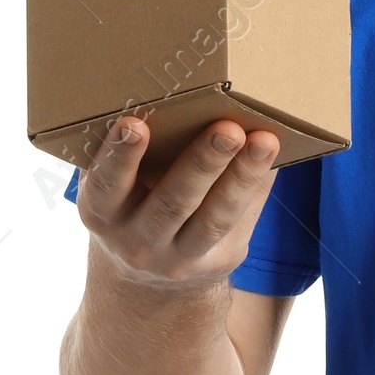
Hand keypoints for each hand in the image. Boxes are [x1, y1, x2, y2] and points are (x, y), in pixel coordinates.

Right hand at [76, 116, 281, 286]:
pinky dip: (257, 185)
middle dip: (202, 164)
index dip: (119, 156)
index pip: (106, 185)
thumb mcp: (118, 187)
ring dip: (242, 176)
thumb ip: (137, 154)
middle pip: (172, 203)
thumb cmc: (133, 203)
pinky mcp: (217, 262)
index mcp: (102, 213)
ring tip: (264, 141)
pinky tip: (271, 157)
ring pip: (214, 218)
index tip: (134, 123)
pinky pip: (241, 220)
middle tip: (227, 130)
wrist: (146, 275)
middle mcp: (136, 242)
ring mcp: (178, 258)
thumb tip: (190, 99)